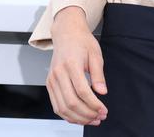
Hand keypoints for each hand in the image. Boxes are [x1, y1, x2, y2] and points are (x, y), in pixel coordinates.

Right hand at [46, 7, 107, 125]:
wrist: (67, 34)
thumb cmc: (81, 42)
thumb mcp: (96, 54)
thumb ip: (98, 75)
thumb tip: (102, 92)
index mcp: (71, 64)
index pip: (82, 91)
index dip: (94, 104)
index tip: (104, 110)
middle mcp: (58, 73)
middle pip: (71, 102)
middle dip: (87, 114)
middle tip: (100, 117)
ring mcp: (51, 80)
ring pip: (62, 108)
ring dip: (78, 118)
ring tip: (92, 119)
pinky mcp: (49, 84)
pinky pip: (56, 105)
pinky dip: (67, 115)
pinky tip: (79, 117)